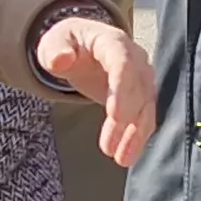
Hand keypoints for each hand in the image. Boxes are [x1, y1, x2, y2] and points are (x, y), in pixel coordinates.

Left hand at [36, 12, 154, 164]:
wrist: (83, 47)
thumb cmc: (69, 43)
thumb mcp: (54, 42)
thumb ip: (55, 50)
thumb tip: (61, 60)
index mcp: (112, 42)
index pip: (123, 63)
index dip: (122, 89)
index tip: (115, 115)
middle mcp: (135, 59)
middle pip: (137, 89)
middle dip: (126, 119)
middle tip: (109, 147)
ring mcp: (141, 78)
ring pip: (145, 106)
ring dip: (136, 134)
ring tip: (122, 158)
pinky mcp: (142, 95)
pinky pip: (145, 117)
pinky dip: (138, 137)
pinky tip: (127, 155)